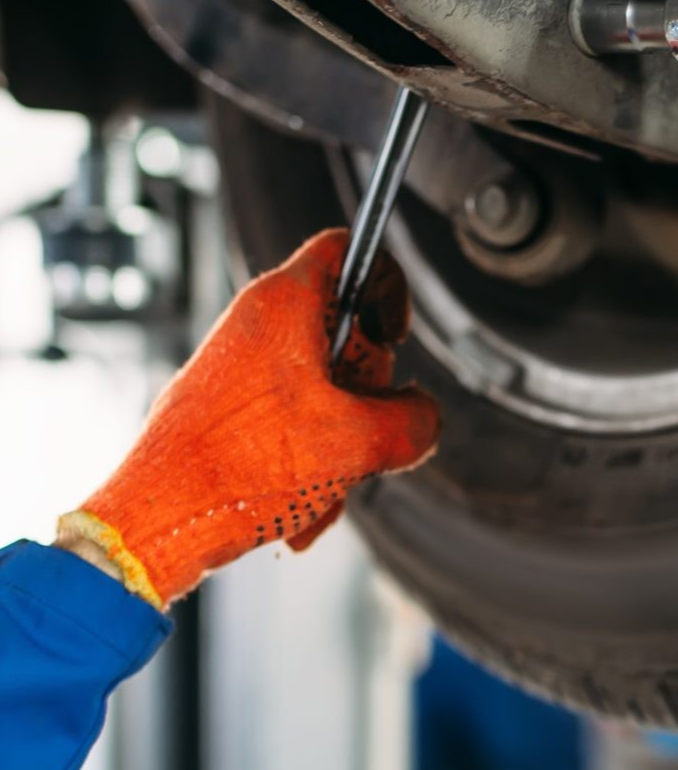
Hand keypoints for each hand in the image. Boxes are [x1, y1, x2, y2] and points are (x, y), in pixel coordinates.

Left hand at [57, 229, 439, 607]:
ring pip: (321, 388)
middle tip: (365, 427)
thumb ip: (415, 420)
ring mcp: (237, 366)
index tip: (393, 337)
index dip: (387, 288)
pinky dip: (308, 460)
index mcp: (284, 305)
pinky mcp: (225, 406)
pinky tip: (304, 505)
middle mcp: (255, 324)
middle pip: (344, 333)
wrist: (162, 519)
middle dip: (368, 392)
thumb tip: (422, 417)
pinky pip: (289, 421)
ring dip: (340, 442)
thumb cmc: (239, 469)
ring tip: (328, 486)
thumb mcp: (360, 444)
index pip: (348, 250)